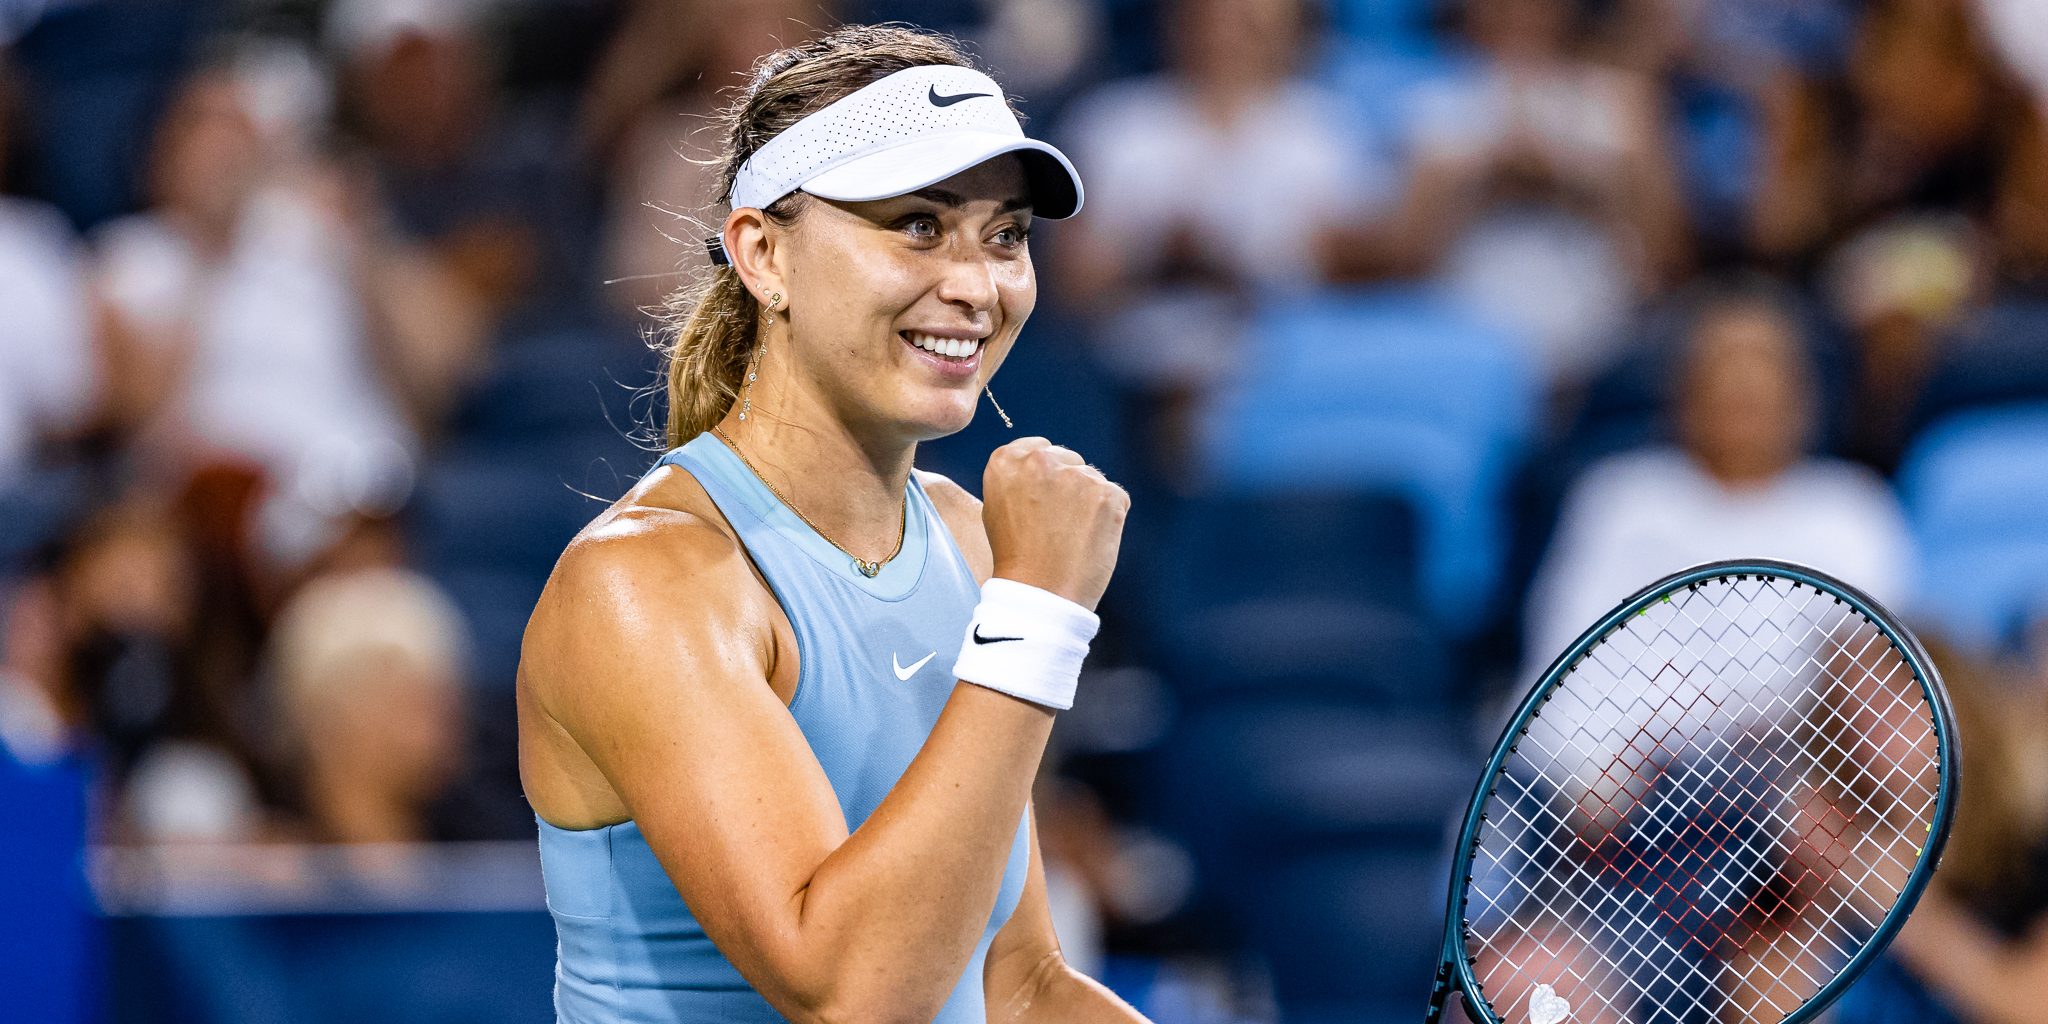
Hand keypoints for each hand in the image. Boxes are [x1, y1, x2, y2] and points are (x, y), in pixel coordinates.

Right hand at [981, 438, 1127, 610]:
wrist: (1040, 592)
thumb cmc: (1016, 557)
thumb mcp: (998, 507)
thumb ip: (1019, 479)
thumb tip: (1048, 468)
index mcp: (1007, 460)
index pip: (1038, 448)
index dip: (1045, 476)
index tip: (1043, 499)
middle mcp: (1040, 459)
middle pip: (1067, 459)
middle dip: (1068, 485)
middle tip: (1058, 524)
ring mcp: (1076, 475)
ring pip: (1091, 478)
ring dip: (1088, 501)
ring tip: (1072, 536)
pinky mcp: (1107, 493)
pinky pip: (1115, 497)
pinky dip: (1109, 517)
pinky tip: (1090, 540)